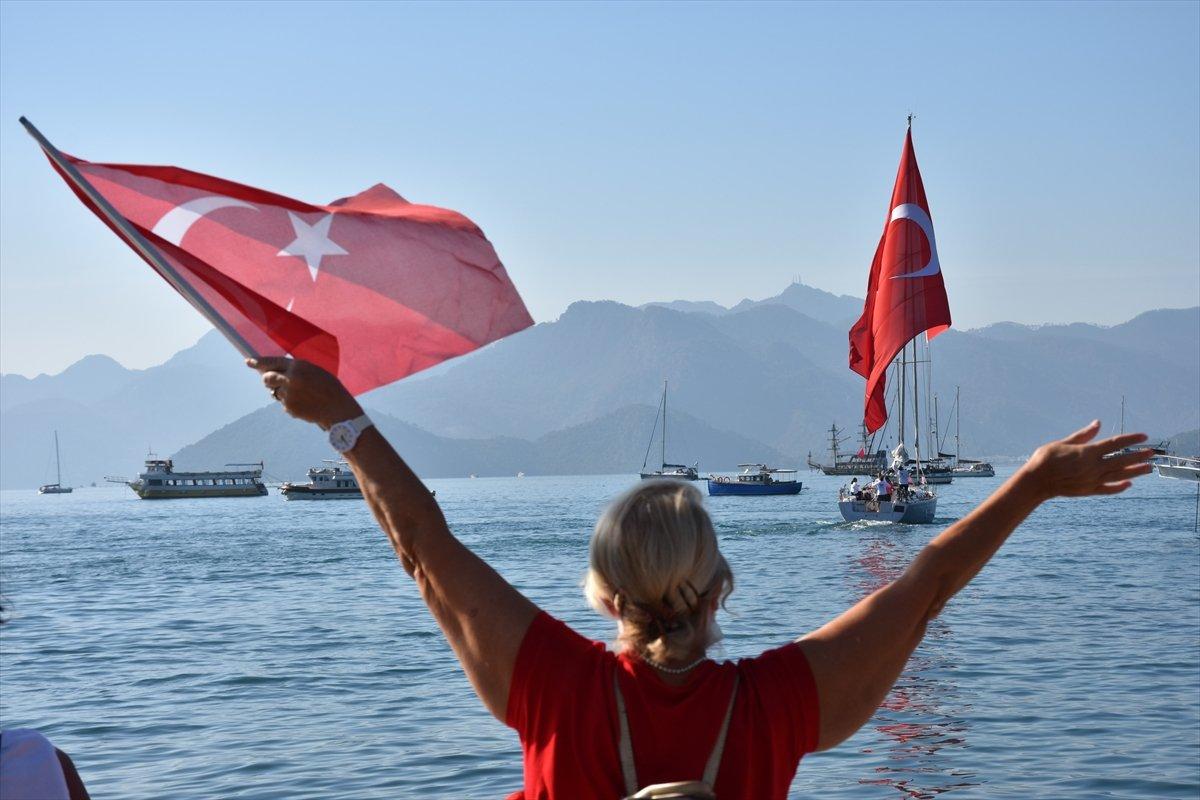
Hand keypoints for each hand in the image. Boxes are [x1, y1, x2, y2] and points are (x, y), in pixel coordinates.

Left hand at [246, 357, 362, 429]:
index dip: (258, 362)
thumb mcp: (314, 372)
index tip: (248, 361)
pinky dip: (292, 405)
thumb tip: (276, 373)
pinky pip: (284, 404)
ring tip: (304, 396)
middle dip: (267, 379)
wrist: (338, 409)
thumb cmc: (329, 388)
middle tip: (272, 382)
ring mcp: (289, 394)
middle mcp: (290, 379)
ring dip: (285, 394)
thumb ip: (296, 370)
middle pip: (267, 378)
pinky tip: (306, 405)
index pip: (271, 361)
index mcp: (298, 366)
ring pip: (277, 392)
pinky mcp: (289, 407)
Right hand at [1021, 420, 1154, 500]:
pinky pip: (1108, 489)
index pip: (1115, 444)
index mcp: (1087, 452)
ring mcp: (1092, 480)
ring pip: (1119, 475)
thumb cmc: (1046, 458)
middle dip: (1139, 456)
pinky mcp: (1088, 490)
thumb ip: (1083, 435)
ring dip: (1136, 471)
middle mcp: (1093, 466)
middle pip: (1122, 460)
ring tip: (1149, 468)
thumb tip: (1098, 423)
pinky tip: (1129, 484)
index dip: (1131, 439)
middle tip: (1153, 452)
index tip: (1144, 436)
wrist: (1036, 481)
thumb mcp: (1063, 442)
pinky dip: (1119, 487)